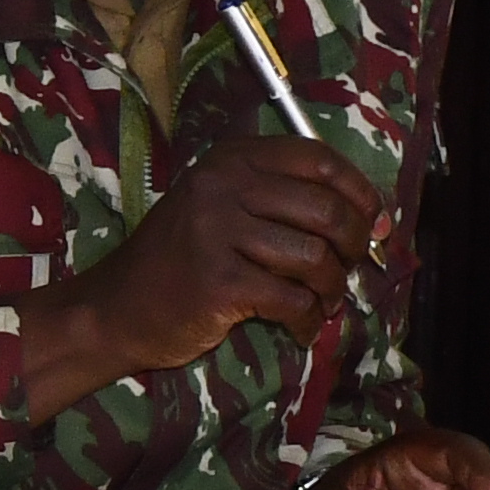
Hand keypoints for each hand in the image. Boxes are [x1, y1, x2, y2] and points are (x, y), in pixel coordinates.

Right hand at [20, 138, 383, 416]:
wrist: (116, 309)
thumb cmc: (179, 259)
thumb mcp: (220, 206)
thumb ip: (281, 199)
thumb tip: (373, 219)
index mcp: (230, 160)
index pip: (318, 160)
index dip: (359, 192)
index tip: (373, 223)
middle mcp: (222, 186)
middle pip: (326, 210)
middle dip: (354, 246)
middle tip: (347, 270)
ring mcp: (218, 232)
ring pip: (315, 259)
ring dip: (331, 289)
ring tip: (322, 304)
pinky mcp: (220, 282)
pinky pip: (294, 301)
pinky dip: (309, 321)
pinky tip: (302, 329)